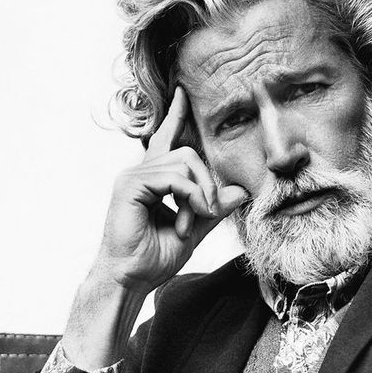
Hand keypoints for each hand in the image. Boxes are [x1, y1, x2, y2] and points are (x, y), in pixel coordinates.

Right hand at [97, 86, 247, 293]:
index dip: (175, 116)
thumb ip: (214, 209)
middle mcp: (141, 172)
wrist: (131, 278)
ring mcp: (133, 177)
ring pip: (184, 163)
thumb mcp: (193, 230)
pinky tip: (187, 220)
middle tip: (211, 212)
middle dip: (209, 182)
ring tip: (193, 223)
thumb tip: (241, 192)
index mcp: (153, 179)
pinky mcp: (130, 186)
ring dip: (200, 195)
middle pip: (189, 153)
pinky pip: (173, 177)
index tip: (183, 93)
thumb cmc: (153, 258)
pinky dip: (189, 198)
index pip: (167, 139)